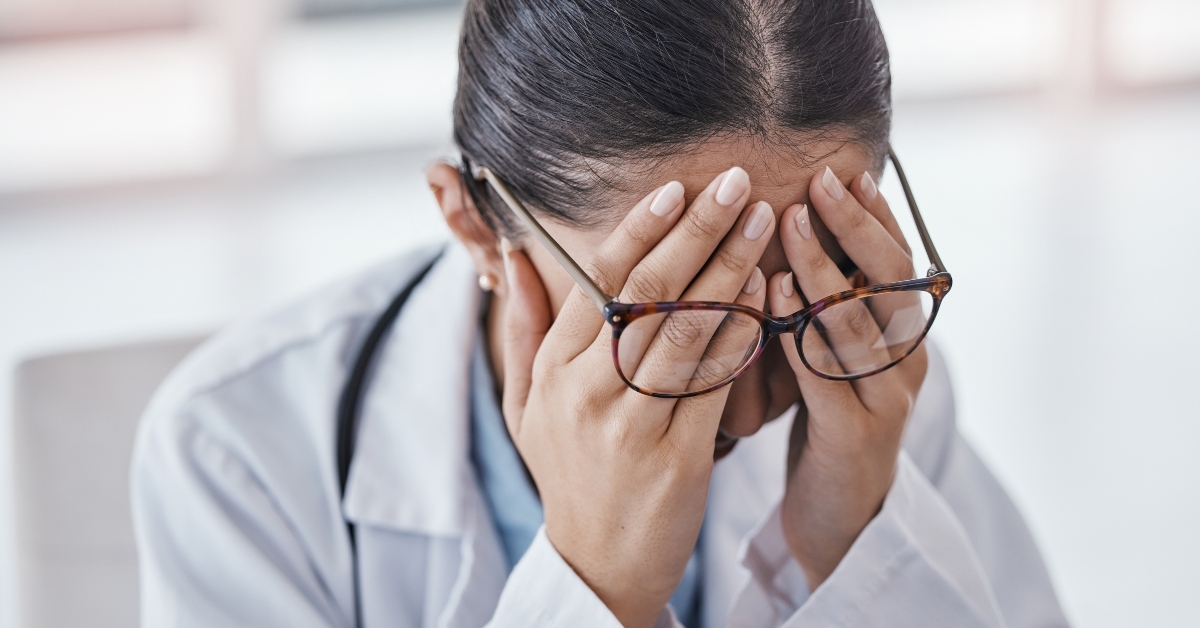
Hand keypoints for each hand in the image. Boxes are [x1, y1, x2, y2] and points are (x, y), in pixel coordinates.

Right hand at [501, 167, 774, 626]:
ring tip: (765, 223)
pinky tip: (769, 292)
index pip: (602, 281)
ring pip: (689, 329)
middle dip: (698, 230)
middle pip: (649, 293)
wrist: (597, 564)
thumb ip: (523, 328)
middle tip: (737, 183)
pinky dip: (744, 332)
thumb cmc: (567, 473)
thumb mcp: (525, 403)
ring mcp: (633, 424)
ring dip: (732, 268)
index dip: (642, 228)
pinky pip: (717, 382)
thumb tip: (514, 256)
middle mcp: (588, 390)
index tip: (679, 188)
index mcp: (555, 370)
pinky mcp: (678, 455)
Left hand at [768, 167, 928, 588]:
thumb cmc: (828, 421)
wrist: (839, 513)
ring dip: (824, 268)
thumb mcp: (832, 355)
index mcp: (902, 339)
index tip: (848, 171)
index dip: (874, 217)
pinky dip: (798, 328)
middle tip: (822, 180)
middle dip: (855, 227)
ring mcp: (886, 401)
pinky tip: (771, 294)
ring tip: (789, 223)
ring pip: (858, 323)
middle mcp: (905, 363)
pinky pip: (825, 374)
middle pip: (888, 283)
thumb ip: (829, 305)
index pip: (896, 264)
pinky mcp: (855, 436)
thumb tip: (802, 233)